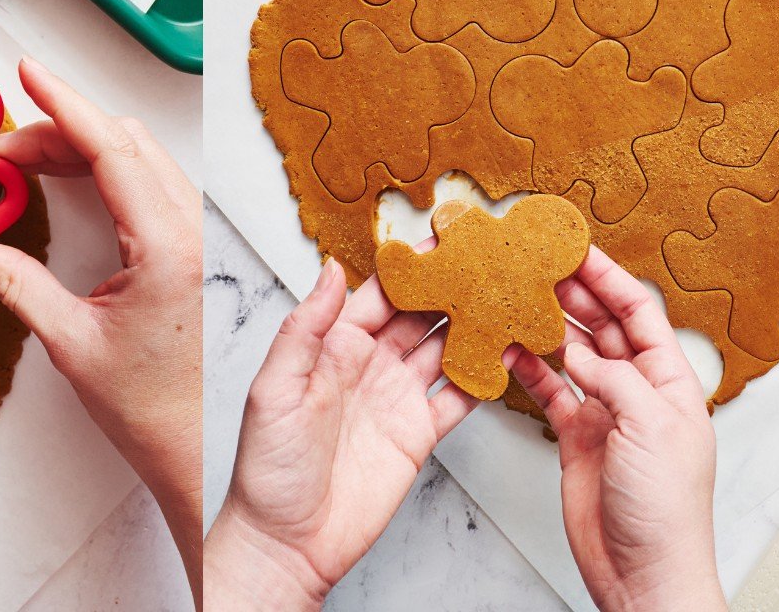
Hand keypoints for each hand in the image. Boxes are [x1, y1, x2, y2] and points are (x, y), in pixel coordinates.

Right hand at [0, 58, 202, 603]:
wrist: (208, 455)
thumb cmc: (155, 411)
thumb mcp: (73, 343)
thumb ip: (14, 285)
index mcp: (169, 247)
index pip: (111, 150)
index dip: (64, 104)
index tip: (29, 73)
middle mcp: (196, 232)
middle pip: (124, 144)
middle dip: (59, 130)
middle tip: (0, 149)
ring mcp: (204, 238)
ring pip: (142, 159)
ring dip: (85, 149)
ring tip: (25, 163)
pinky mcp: (200, 249)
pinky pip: (156, 184)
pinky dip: (110, 171)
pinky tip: (73, 181)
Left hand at [205, 258, 477, 610]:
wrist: (286, 542)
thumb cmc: (268, 468)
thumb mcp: (274, 388)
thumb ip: (305, 328)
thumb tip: (332, 269)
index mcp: (333, 346)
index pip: (382, 293)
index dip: (413, 264)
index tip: (446, 236)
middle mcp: (369, 365)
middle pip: (420, 314)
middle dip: (454, 285)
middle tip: (492, 258)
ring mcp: (396, 398)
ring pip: (445, 348)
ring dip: (475, 324)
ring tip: (509, 295)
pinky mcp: (418, 434)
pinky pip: (457, 398)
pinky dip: (483, 377)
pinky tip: (508, 355)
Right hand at [508, 247, 724, 611]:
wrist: (644, 572)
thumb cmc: (668, 511)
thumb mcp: (651, 428)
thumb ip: (614, 379)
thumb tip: (578, 352)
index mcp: (670, 382)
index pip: (638, 313)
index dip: (609, 278)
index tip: (576, 248)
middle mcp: (637, 391)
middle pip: (602, 326)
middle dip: (572, 293)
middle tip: (536, 265)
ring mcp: (605, 413)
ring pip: (572, 355)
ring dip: (547, 327)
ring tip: (517, 297)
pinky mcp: (576, 437)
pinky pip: (549, 391)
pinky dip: (529, 369)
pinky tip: (510, 349)